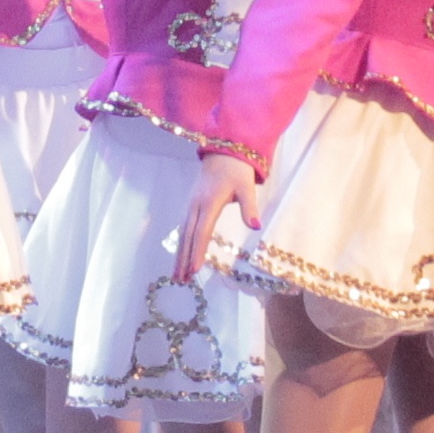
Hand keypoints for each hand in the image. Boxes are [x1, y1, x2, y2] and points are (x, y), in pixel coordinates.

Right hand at [174, 155, 258, 285]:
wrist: (224, 152)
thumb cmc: (237, 171)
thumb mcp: (246, 187)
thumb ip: (249, 207)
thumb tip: (256, 226)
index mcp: (209, 203)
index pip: (201, 232)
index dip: (197, 252)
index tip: (195, 270)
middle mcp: (195, 206)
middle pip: (187, 237)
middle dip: (183, 259)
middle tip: (181, 281)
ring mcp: (190, 205)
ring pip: (183, 234)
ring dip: (179, 255)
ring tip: (177, 275)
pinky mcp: (191, 205)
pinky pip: (184, 228)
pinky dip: (182, 244)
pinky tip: (180, 256)